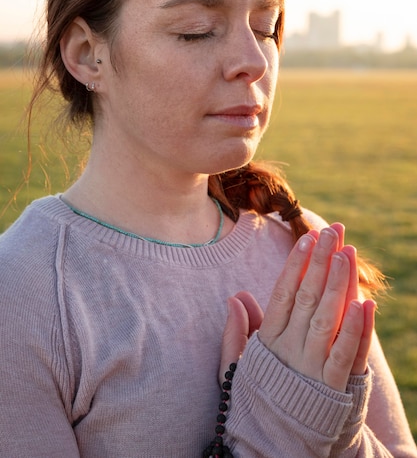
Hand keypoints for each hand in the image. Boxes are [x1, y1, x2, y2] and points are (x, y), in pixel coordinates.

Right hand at [220, 225, 375, 391]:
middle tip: (331, 231)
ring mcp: (312, 367)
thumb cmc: (259, 395)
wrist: (274, 444)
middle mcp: (290, 349)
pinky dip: (357, 328)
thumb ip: (238, 331)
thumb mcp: (239, 363)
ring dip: (338, 284)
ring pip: (327, 319)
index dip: (296, 265)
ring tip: (347, 253)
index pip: (283, 294)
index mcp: (268, 340)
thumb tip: (235, 298)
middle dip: (320, 262)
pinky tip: (365, 302)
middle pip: (307, 298)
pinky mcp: (334, 387)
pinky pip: (347, 354)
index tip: (306, 239)